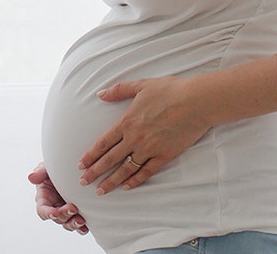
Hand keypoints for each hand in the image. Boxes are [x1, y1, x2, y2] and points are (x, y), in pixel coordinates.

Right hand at [28, 163, 88, 234]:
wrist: (73, 168)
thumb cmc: (57, 168)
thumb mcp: (48, 168)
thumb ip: (40, 172)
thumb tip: (31, 177)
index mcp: (44, 198)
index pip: (42, 210)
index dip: (48, 213)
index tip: (55, 212)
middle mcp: (54, 207)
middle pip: (57, 218)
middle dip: (64, 215)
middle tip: (73, 208)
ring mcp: (66, 211)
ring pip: (67, 223)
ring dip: (73, 223)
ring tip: (81, 220)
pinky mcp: (77, 213)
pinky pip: (78, 225)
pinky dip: (81, 228)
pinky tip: (86, 227)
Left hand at [77, 76, 213, 194]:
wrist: (196, 102)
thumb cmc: (170, 90)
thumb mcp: (140, 85)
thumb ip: (118, 90)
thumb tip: (100, 94)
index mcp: (127, 122)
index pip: (103, 143)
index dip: (90, 155)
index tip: (81, 165)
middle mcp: (135, 138)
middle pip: (110, 159)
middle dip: (95, 172)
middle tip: (83, 182)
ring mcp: (150, 149)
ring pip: (126, 169)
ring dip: (111, 181)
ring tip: (101, 190)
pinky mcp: (165, 155)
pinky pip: (147, 171)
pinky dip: (136, 180)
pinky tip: (127, 186)